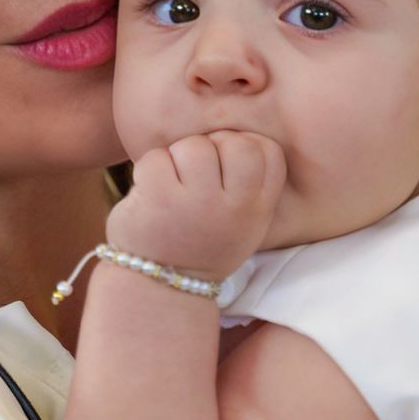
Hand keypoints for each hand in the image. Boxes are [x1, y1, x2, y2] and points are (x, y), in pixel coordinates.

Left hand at [106, 131, 285, 280]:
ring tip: (173, 184)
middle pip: (235, 142)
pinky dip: (148, 170)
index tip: (226, 166)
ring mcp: (197, 203)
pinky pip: (157, 158)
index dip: (246, 146)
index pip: (269, 152)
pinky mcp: (159, 200)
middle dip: (212, 147)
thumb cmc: (202, 242)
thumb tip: (235, 133)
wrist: (161, 286)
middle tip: (196, 173)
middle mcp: (235, 207)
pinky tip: (150, 193)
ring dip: (177, 158)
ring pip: (194, 146)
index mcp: (258, 209)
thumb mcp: (244, 223)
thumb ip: (250, 184)